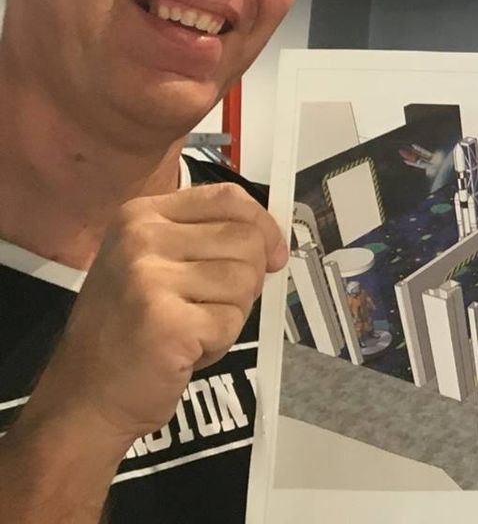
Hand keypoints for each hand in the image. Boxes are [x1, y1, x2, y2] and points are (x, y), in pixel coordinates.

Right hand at [30, 182, 286, 447]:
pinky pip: (231, 321)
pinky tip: (184, 351)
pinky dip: (219, 342)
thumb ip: (206, 240)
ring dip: (230, 314)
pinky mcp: (166, 323)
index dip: (263, 225)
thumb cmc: (128, 332)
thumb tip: (273, 243)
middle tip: (207, 308)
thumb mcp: (154, 265)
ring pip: (245, 280)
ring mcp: (149, 280)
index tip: (274, 253)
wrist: (84, 398)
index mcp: (140, 216)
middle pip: (246, 240)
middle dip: (245, 280)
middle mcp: (140, 239)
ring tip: (189, 329)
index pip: (228, 197)